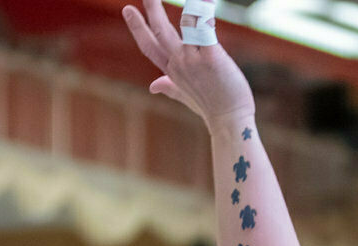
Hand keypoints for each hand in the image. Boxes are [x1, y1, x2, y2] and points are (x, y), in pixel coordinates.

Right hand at [122, 0, 254, 128]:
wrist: (230, 122)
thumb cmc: (212, 107)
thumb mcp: (185, 96)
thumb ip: (169, 87)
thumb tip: (153, 86)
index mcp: (172, 70)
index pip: (149, 46)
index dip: (138, 28)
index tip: (128, 10)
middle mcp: (179, 63)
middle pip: (160, 32)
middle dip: (152, 11)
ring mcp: (193, 60)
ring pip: (184, 26)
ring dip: (185, 8)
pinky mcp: (211, 57)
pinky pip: (205, 30)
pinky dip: (204, 14)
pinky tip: (207, 2)